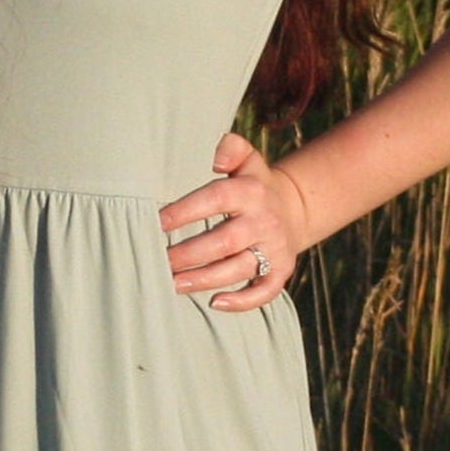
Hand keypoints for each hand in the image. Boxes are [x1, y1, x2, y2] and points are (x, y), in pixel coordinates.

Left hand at [158, 132, 310, 309]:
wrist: (292, 208)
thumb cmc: (252, 184)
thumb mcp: (246, 159)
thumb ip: (231, 147)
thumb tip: (215, 158)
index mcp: (251, 191)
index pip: (216, 199)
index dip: (186, 211)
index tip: (157, 223)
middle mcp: (264, 220)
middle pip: (223, 241)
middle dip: (188, 254)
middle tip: (157, 261)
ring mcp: (274, 248)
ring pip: (238, 269)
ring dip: (204, 280)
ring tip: (172, 284)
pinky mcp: (281, 270)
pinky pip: (264, 291)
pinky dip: (242, 302)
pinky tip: (215, 303)